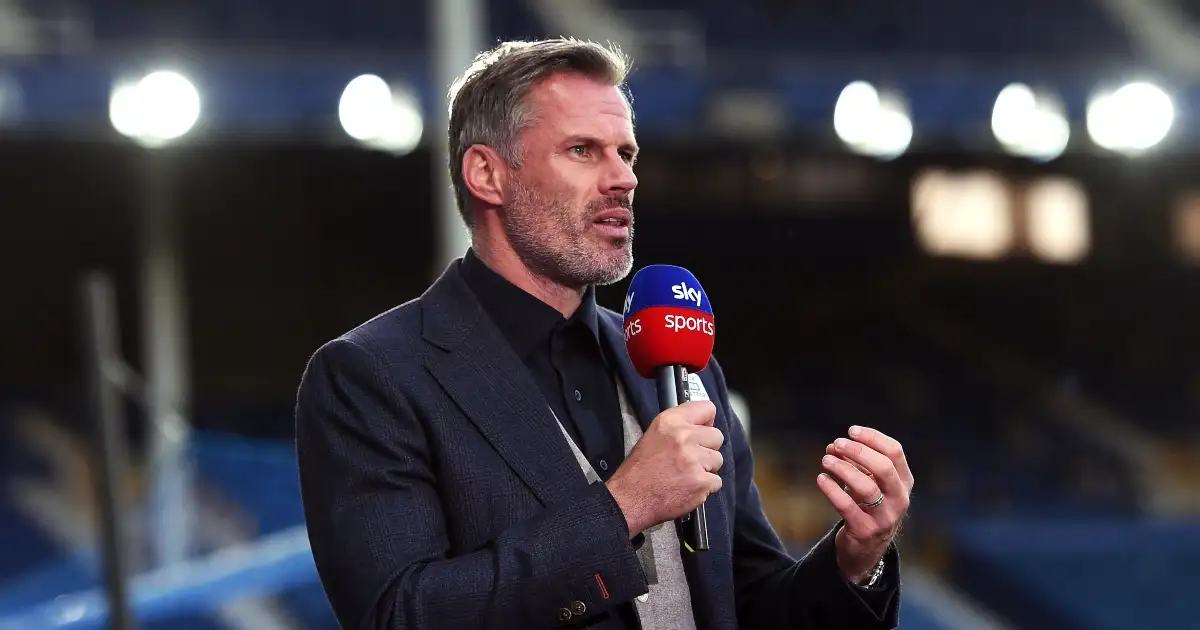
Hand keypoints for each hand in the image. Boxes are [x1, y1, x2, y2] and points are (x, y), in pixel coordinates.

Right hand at [606, 401, 723, 535]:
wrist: (631, 498)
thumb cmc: (640, 470)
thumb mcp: (654, 435)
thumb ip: (679, 426)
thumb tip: (703, 426)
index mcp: (670, 422)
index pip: (707, 408)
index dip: (706, 422)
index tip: (703, 429)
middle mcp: (683, 437)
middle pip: (717, 436)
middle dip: (707, 448)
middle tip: (690, 458)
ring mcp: (694, 460)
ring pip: (718, 460)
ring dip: (706, 469)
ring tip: (686, 474)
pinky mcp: (701, 482)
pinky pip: (716, 482)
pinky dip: (705, 487)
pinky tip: (688, 487)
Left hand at [816, 426, 913, 584]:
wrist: (866, 547)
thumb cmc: (867, 505)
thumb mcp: (866, 481)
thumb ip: (854, 462)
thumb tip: (834, 445)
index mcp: (904, 482)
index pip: (895, 452)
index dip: (873, 438)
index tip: (851, 431)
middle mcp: (899, 499)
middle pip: (884, 468)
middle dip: (859, 452)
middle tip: (837, 443)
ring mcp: (885, 517)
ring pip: (867, 488)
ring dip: (843, 469)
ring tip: (826, 459)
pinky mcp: (865, 531)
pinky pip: (848, 507)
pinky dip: (832, 490)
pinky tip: (821, 479)